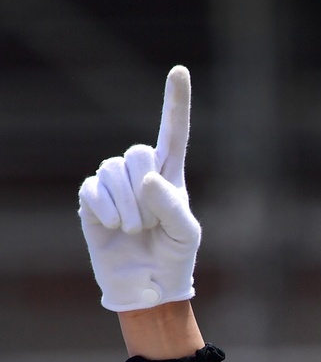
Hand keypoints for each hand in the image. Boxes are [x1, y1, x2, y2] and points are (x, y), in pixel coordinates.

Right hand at [79, 66, 200, 312]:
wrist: (149, 289)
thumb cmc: (174, 259)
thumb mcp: (186, 235)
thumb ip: (174, 206)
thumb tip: (146, 179)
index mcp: (170, 175)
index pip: (173, 133)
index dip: (175, 103)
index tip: (179, 72)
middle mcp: (140, 174)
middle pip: (137, 153)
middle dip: (145, 192)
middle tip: (150, 224)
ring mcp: (113, 186)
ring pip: (114, 171)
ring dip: (128, 207)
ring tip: (135, 231)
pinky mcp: (92, 201)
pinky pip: (93, 189)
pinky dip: (106, 209)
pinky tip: (114, 227)